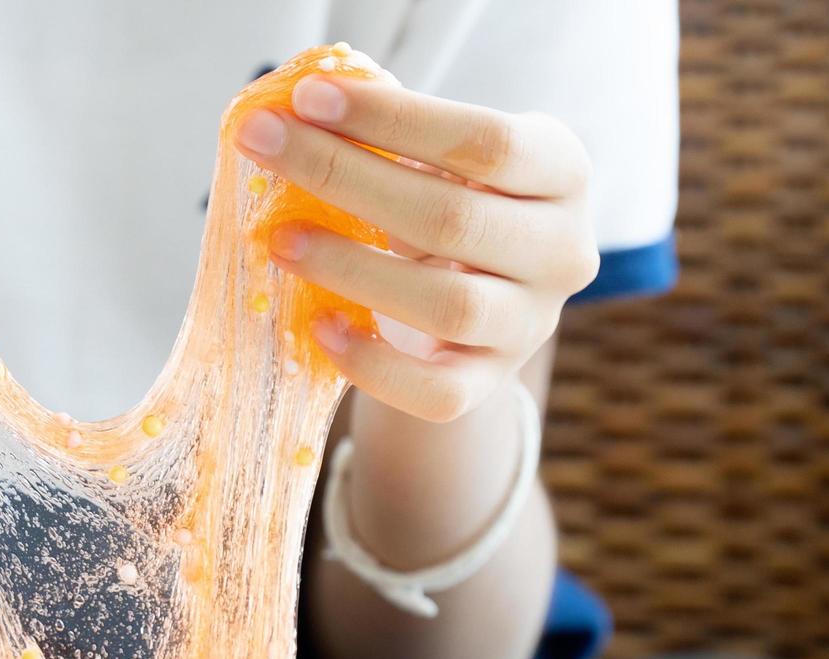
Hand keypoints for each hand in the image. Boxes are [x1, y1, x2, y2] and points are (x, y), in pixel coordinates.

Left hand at [234, 63, 598, 421]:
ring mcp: (531, 325)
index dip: (392, 118)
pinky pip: (436, 391)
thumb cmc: (449, 208)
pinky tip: (319, 326)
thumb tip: (294, 117)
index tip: (309, 97)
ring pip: (447, 304)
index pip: (483, 141)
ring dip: (351, 268)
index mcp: (561, 172)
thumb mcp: (441, 164)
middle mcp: (562, 251)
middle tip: (266, 147)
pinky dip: (372, 364)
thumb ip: (391, 138)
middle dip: (345, 176)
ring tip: (280, 239)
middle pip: (452, 217)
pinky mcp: (490, 384)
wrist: (480, 304)